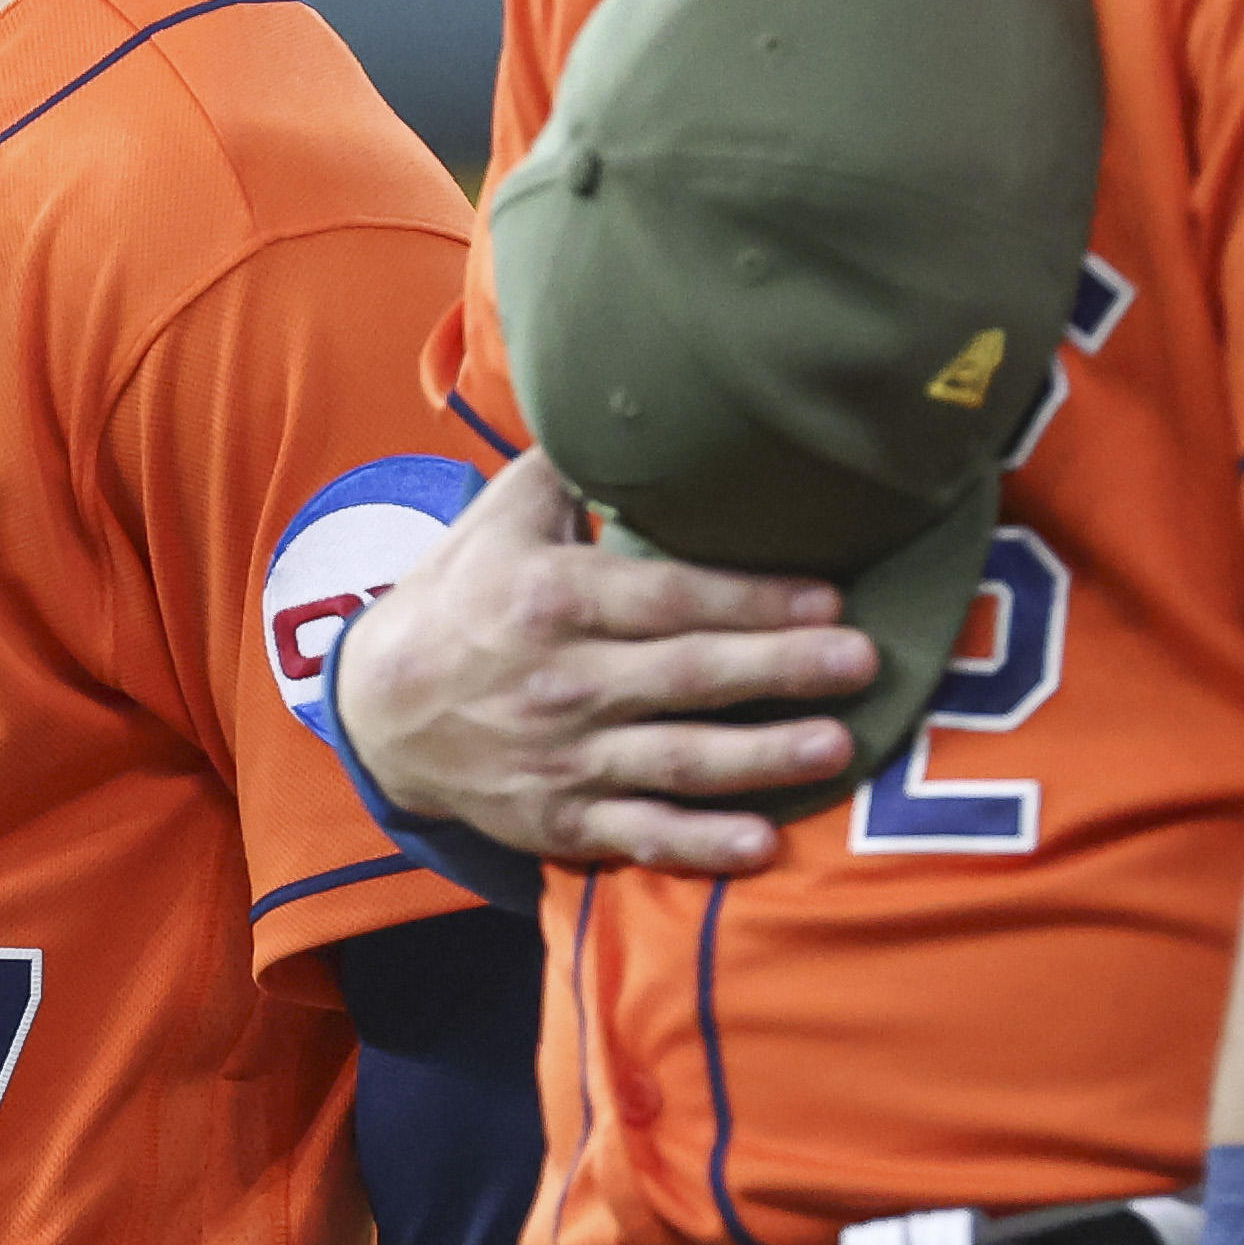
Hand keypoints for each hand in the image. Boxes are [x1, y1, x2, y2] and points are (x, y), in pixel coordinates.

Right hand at [326, 451, 879, 871]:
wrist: (379, 710)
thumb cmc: (460, 596)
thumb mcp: (501, 516)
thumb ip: (576, 464)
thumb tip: (647, 398)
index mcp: (552, 598)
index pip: (667, 598)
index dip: (751, 599)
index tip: (829, 598)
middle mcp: (561, 680)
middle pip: (687, 676)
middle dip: (780, 668)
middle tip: (864, 662)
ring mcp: (562, 758)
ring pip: (678, 760)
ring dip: (761, 758)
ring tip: (835, 746)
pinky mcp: (559, 819)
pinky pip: (638, 836)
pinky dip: (698, 846)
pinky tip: (760, 845)